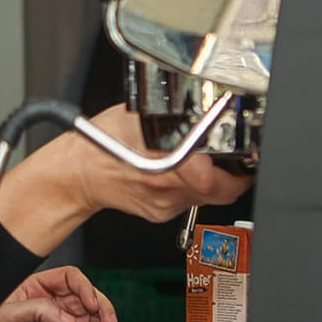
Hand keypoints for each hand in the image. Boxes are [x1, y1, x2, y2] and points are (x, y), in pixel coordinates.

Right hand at [0, 106, 253, 255]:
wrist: (76, 173)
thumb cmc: (99, 142)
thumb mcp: (139, 116)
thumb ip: (175, 115)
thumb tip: (206, 108)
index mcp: (167, 170)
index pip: (220, 181)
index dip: (239, 169)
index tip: (246, 157)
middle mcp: (168, 193)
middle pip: (221, 191)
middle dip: (232, 174)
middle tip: (236, 156)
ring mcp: (165, 207)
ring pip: (207, 196)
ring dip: (213, 178)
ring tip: (204, 157)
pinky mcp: (161, 212)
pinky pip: (190, 200)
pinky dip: (193, 184)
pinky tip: (181, 169)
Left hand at [0, 267, 122, 321]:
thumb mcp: (1, 318)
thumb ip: (35, 311)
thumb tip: (64, 317)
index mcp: (33, 291)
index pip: (68, 280)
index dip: (84, 288)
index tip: (91, 302)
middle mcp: (47, 309)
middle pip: (85, 300)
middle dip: (101, 307)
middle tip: (109, 321)